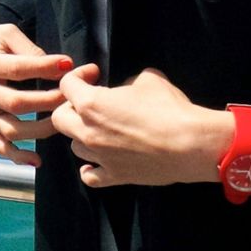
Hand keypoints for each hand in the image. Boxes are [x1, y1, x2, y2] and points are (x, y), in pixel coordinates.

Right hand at [0, 23, 71, 166]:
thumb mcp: (2, 33)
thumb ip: (28, 48)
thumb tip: (57, 67)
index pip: (16, 69)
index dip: (44, 67)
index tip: (68, 64)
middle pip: (16, 103)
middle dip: (48, 101)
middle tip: (70, 95)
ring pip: (10, 129)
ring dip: (39, 129)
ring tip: (62, 120)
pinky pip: (0, 145)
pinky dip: (18, 156)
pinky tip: (37, 160)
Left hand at [49, 65, 229, 187]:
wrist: (190, 144)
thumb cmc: (169, 108)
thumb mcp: (148, 79)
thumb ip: (127, 82)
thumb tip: (124, 91)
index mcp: (91, 104)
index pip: (67, 85)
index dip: (79, 75)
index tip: (95, 74)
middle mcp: (88, 131)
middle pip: (60, 118)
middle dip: (71, 106)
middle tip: (91, 102)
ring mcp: (100, 157)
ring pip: (74, 145)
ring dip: (82, 135)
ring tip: (100, 129)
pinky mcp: (115, 176)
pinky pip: (90, 176)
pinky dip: (90, 168)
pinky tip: (98, 160)